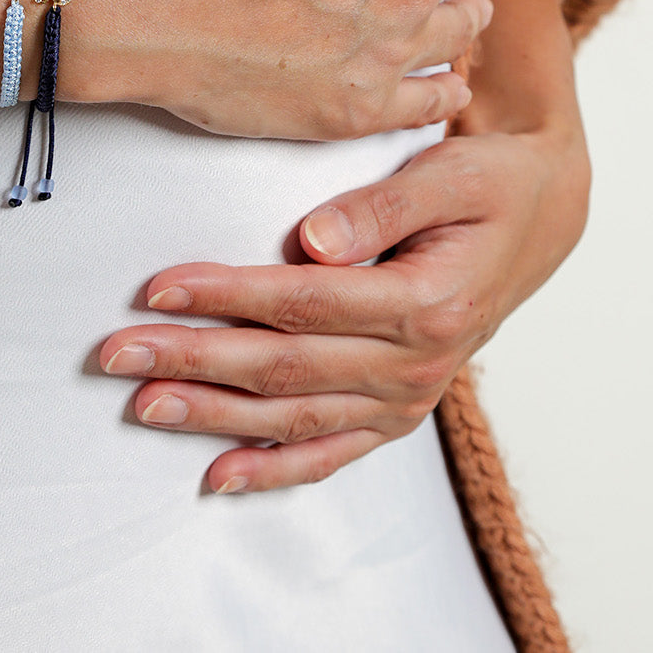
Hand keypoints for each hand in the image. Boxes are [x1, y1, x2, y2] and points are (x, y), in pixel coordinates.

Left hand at [96, 120, 589, 493]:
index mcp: (424, 302)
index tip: (157, 287)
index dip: (225, 296)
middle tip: (116, 352)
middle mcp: (415, 364)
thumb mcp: (449, 177)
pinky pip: (331, 453)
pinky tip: (218, 476)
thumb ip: (378, 208)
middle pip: (283, 367)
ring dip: (212, 414)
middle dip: (192, 359)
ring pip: (294, 417)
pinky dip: (273, 470)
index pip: (301, 303)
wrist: (537, 218)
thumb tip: (310, 240)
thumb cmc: (486, 187)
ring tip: (143, 403)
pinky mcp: (396, 411)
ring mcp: (406, 396)